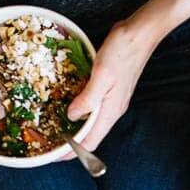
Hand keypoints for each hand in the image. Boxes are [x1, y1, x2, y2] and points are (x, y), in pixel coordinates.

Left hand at [64, 19, 160, 153]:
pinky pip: (93, 109)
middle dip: (71, 144)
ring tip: (55, 128)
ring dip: (75, 128)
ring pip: (92, 123)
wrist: (140, 34)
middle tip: (49, 143)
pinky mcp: (111, 90)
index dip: (72, 152)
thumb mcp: (102, 74)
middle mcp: (113, 109)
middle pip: (91, 135)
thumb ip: (87, 99)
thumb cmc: (122, 51)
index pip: (90, 141)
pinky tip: (69, 106)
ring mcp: (113, 100)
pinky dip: (80, 113)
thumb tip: (71, 116)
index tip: (53, 156)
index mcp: (111, 110)